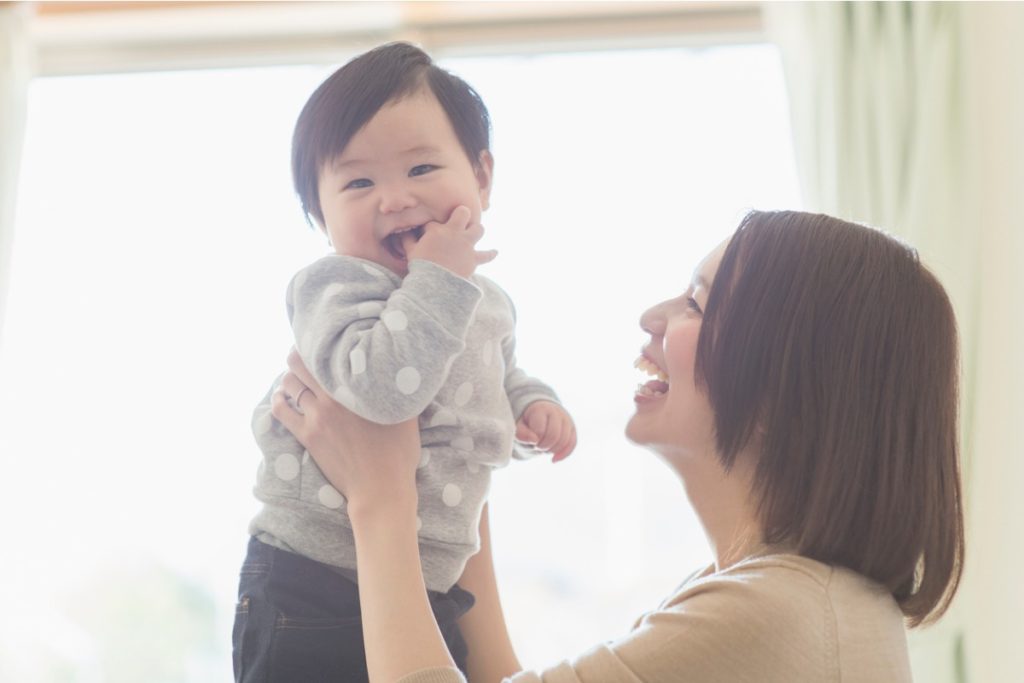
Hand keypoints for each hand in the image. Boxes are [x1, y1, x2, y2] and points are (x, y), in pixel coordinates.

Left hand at [270, 348, 421, 519]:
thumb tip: (400, 368)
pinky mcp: (307, 435)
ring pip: (289, 383)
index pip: (327, 354)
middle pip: (300, 363)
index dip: (320, 343)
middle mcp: (332, 398)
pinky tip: (283, 396)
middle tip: (306, 355)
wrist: (380, 488)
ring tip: (297, 377)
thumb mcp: (406, 415)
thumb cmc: (398, 453)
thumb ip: (398, 389)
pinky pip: (281, 410)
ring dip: (290, 376)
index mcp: (355, 388)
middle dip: (299, 355)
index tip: (323, 341)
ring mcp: (316, 416)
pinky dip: (279, 399)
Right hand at [402, 205, 497, 278]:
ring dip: (476, 230)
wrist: (436, 283)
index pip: (434, 220)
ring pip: (479, 229)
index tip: (426, 233)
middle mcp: (455, 233)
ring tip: (474, 231)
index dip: (430, 226)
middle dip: (461, 214)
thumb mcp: (411, 251)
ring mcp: (466, 245)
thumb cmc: (421, 266)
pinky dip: (490, 254)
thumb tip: (402, 232)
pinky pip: (486, 256)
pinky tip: (495, 252)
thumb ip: (407, 239)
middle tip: (458, 218)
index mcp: (437, 229)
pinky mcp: (473, 259)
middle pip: (463, 213)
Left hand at [515, 400, 576, 461]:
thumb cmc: (528, 423)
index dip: (534, 441)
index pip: (540, 431)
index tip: (530, 441)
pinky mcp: (572, 428)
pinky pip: (572, 444)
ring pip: (564, 441)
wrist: (540, 414)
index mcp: (541, 409)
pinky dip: (563, 454)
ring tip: (543, 448)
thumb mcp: (519, 427)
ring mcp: (566, 420)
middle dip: (544, 446)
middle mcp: (556, 412)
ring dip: (552, 450)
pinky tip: (554, 459)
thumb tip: (534, 440)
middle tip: (537, 446)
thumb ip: (521, 434)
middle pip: (554, 436)